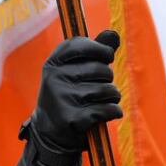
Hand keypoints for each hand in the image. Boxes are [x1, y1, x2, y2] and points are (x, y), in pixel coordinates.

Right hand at [32, 30, 122, 153]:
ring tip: (102, 101)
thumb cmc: (70, 94)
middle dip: (108, 78)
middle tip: (100, 87)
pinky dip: (114, 111)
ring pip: (107, 90)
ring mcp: (62, 98)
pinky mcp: (72, 118)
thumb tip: (113, 34)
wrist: (51, 131)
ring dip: (112, 97)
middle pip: (101, 69)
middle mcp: (54, 78)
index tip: (107, 57)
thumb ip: (96, 51)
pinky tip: (109, 113)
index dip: (101, 49)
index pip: (81, 44)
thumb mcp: (75, 70)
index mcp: (53, 62)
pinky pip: (108, 109)